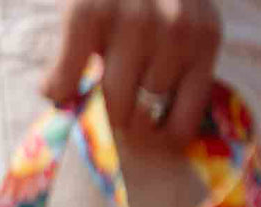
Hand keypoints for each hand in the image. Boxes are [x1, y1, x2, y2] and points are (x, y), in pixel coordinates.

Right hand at [41, 0, 222, 150]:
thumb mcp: (186, 19)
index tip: (144, 134)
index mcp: (204, 43)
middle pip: (142, 115)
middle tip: (114, 100)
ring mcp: (132, 23)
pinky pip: (69, 73)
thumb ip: (180, 67)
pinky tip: (56, 87)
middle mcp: (175, 35)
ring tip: (94, 79)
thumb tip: (154, 130)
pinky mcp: (88, 12)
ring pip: (113, 100)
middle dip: (125, 115)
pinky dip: (58, 86)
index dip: (159, 139)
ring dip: (97, 97)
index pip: (182, 124)